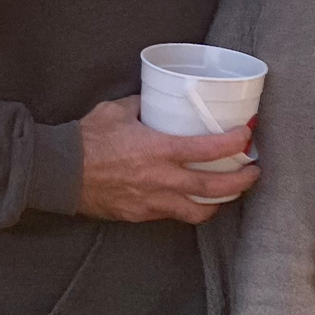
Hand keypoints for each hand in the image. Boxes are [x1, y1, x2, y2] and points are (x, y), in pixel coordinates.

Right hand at [77, 95, 258, 224]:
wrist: (61, 171)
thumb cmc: (88, 138)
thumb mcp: (118, 110)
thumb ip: (143, 105)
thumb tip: (158, 99)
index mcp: (159, 150)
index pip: (208, 150)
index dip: (234, 143)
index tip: (248, 136)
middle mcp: (161, 179)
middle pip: (214, 188)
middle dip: (241, 181)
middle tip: (253, 172)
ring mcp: (152, 202)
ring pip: (198, 212)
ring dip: (220, 203)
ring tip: (229, 194)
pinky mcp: (140, 215)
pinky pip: (172, 215)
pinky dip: (188, 209)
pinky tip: (192, 201)